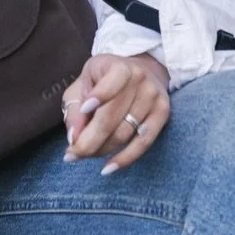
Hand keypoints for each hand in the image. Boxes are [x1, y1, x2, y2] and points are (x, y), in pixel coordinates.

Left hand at [61, 52, 169, 174]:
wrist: (141, 69)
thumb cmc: (104, 79)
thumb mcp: (84, 83)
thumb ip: (75, 108)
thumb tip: (74, 138)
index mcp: (119, 67)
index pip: (111, 83)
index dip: (98, 97)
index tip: (84, 110)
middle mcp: (140, 79)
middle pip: (111, 118)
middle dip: (88, 141)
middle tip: (71, 155)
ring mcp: (153, 97)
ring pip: (123, 134)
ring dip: (100, 150)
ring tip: (84, 154)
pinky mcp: (163, 114)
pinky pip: (144, 143)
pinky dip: (124, 159)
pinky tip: (108, 168)